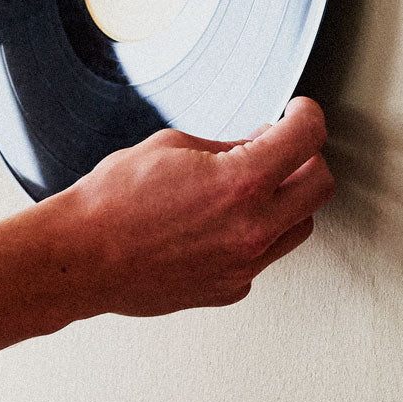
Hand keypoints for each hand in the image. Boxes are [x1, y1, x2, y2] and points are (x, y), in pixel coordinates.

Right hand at [42, 97, 333, 317]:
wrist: (83, 254)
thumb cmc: (111, 202)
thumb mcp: (169, 147)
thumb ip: (224, 147)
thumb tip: (254, 146)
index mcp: (240, 183)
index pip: (305, 139)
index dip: (307, 116)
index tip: (301, 113)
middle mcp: (252, 228)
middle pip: (320, 186)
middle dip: (308, 158)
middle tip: (284, 145)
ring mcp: (244, 264)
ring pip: (298, 226)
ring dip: (286, 198)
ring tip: (253, 184)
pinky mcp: (230, 288)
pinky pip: (263, 255)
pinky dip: (254, 232)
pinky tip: (223, 220)